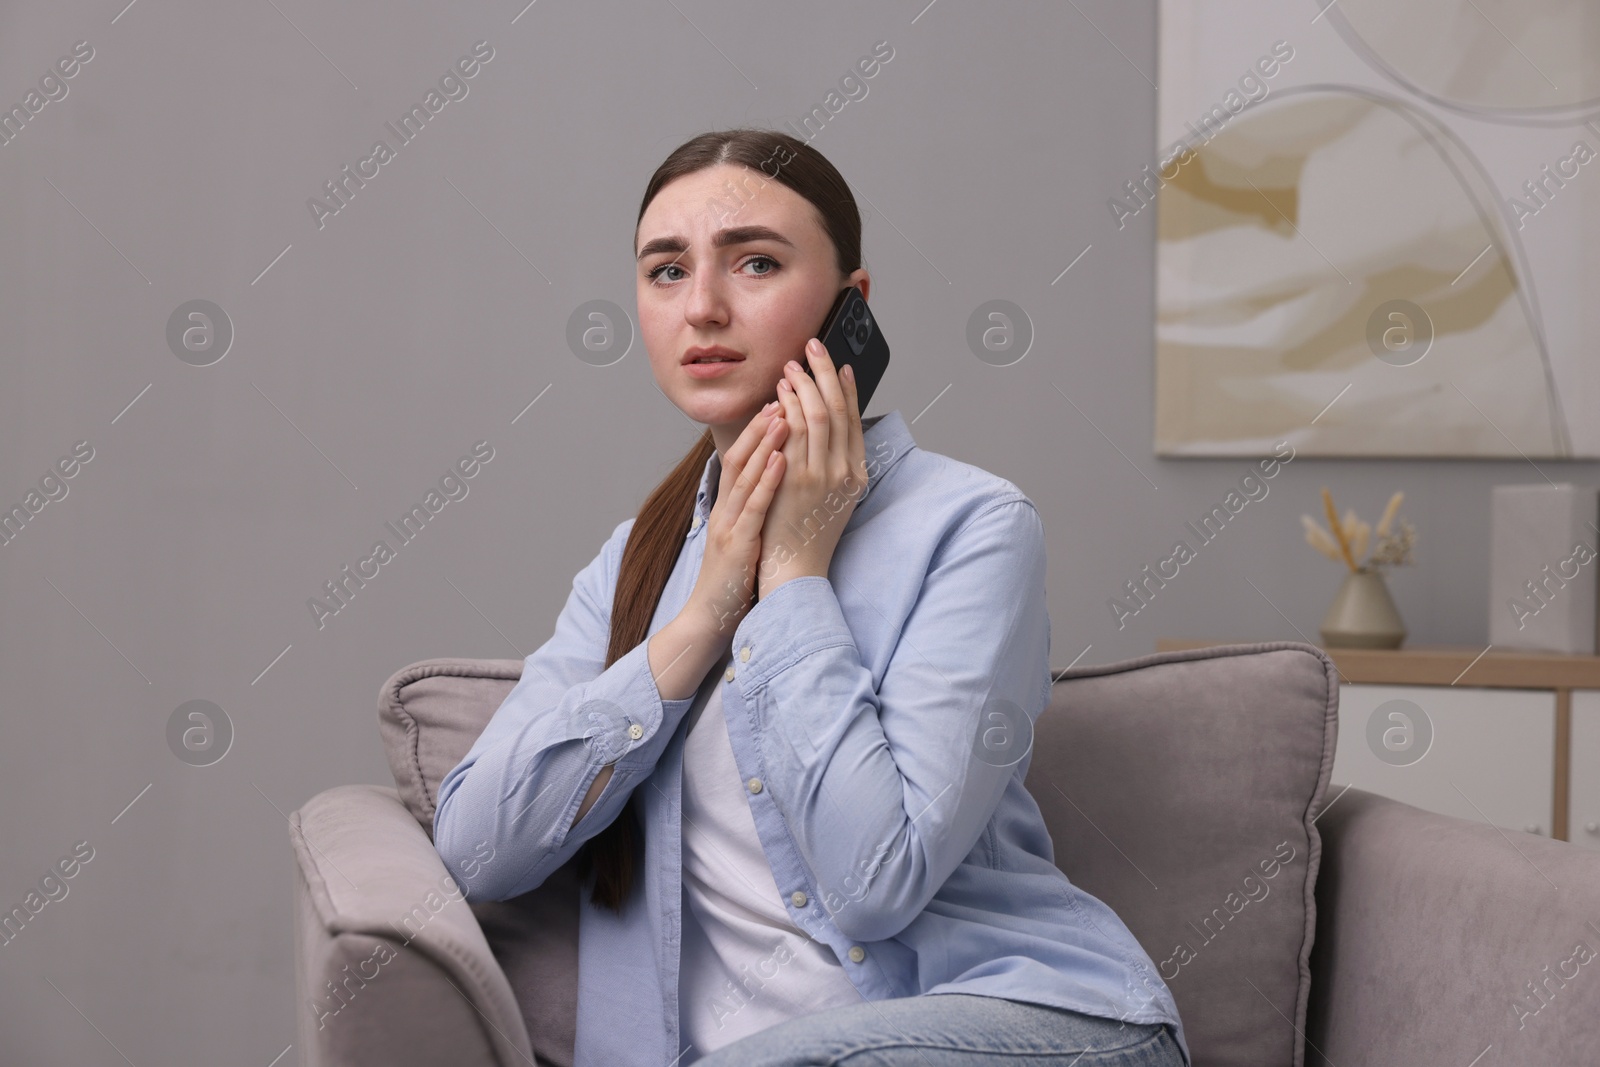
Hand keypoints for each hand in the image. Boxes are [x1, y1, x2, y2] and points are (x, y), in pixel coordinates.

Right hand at [684, 401, 789, 639]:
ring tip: (784, 411)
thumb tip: (773, 487)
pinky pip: (754, 506)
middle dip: (761, 422)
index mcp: (729, 507)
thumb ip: (753, 510)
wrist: (711, 618)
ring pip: (745, 474)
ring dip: (764, 441)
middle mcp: (725, 509)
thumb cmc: (734, 580)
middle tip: (783, 391)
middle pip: (740, 455)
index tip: (780, 400)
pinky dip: (768, 479)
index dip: (759, 428)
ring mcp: (729, 525)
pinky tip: (782, 459)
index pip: (743, 457)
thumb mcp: (743, 536)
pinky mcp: (737, 544)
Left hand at [759, 338, 866, 598]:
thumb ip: (830, 466)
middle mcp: (845, 472)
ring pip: (819, 415)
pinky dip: (789, 407)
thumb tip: (822, 432)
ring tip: (792, 365)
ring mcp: (823, 475)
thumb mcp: (829, 499)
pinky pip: (796, 433)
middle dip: (826, 373)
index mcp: (856, 475)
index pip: (854, 420)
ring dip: (805, 385)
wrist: (794, 570)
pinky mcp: (800, 480)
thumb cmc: (805, 535)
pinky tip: (779, 393)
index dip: (846, 389)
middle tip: (812, 347)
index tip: (838, 365)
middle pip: (839, 409)